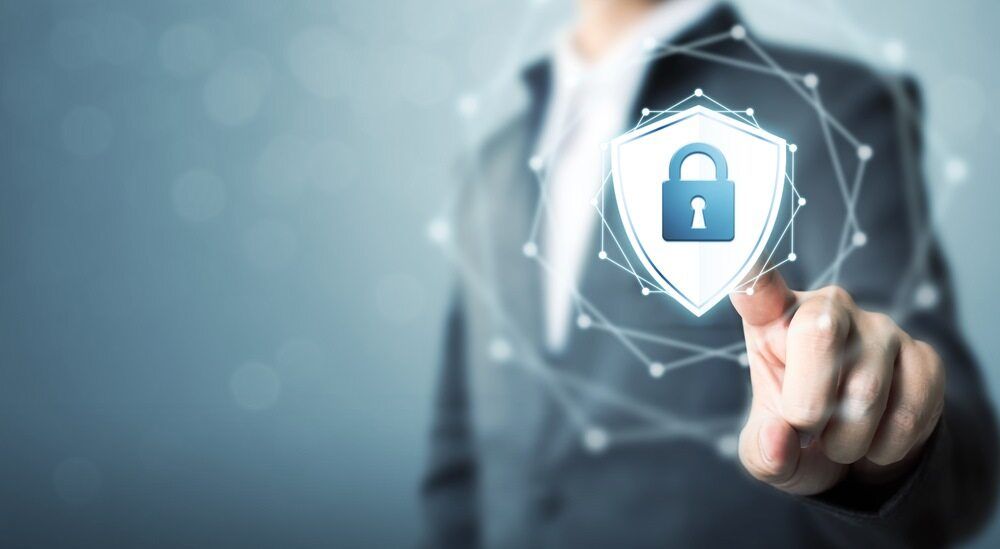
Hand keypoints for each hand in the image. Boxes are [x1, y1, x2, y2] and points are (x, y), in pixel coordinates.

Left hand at [730, 269, 944, 494]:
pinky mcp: (923, 356)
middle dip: (808, 404)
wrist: (860, 457)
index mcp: (773, 320)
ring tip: (838, 442)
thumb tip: (779, 440)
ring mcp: (880, 327)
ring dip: (847, 440)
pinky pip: (909, 410)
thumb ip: (764, 452)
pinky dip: (886, 446)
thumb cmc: (798, 436)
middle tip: (804, 431)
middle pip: (818, 334)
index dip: (751, 276)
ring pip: (865, 390)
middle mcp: (827, 308)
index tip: (736, 256)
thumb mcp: (767, 453)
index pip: (759, 288)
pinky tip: (875, 439)